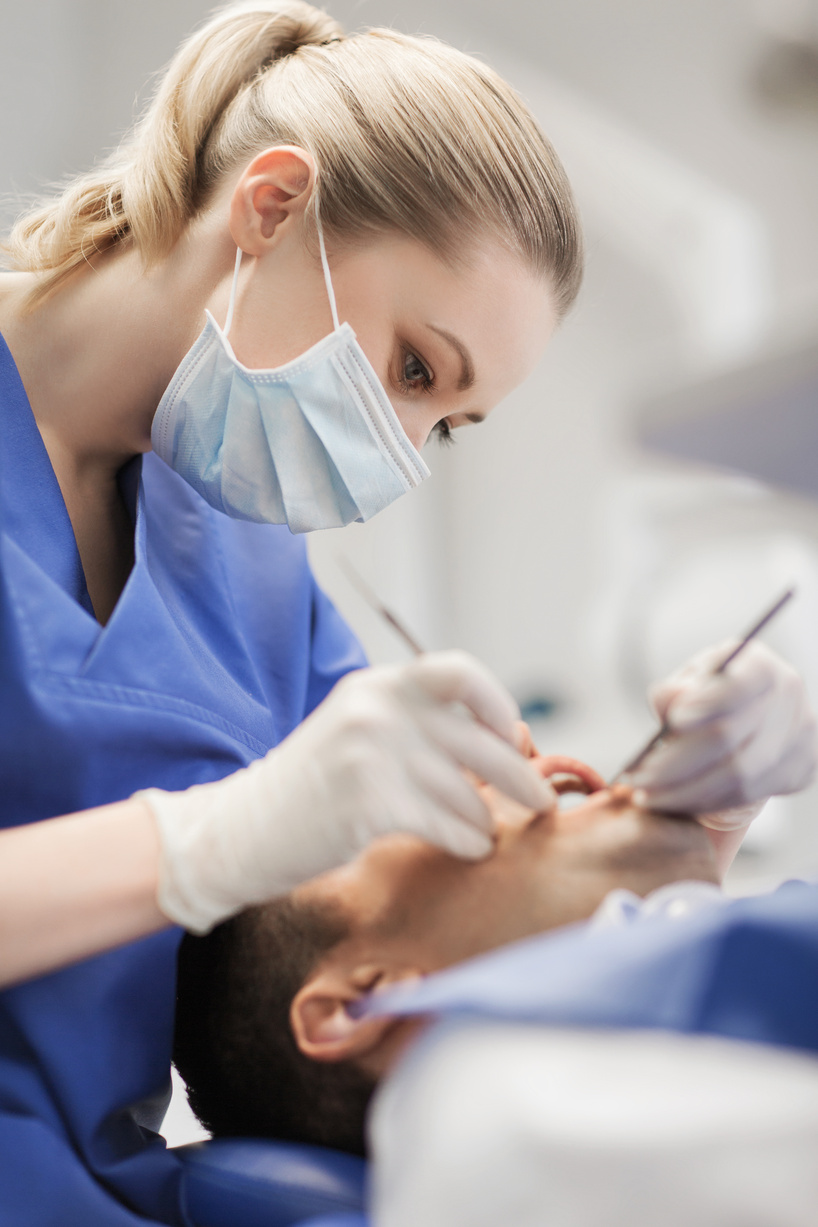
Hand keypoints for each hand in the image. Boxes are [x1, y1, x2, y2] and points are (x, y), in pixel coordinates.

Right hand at [139, 651, 555, 931]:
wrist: (240, 830)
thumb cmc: (311, 791)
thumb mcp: (358, 733)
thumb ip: (417, 728)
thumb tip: (504, 746)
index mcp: (376, 686)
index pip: (456, 672)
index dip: (497, 702)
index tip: (514, 734)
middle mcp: (377, 710)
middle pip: (478, 740)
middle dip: (520, 776)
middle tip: (543, 801)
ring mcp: (371, 754)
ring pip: (466, 790)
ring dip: (488, 818)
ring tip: (488, 832)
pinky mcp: (368, 802)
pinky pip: (447, 823)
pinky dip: (468, 840)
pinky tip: (469, 847)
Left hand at [632, 640, 817, 826]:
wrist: (752, 719)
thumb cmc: (712, 694)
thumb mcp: (691, 682)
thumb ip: (677, 689)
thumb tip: (672, 700)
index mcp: (760, 667)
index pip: (739, 684)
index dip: (709, 702)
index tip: (675, 721)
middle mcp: (787, 700)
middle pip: (730, 737)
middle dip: (676, 763)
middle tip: (636, 779)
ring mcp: (798, 738)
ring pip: (737, 776)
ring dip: (683, 792)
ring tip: (645, 796)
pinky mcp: (797, 772)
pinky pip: (744, 796)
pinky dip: (703, 802)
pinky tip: (672, 802)